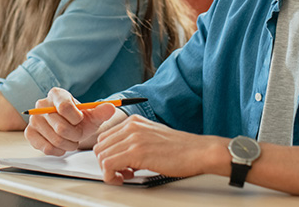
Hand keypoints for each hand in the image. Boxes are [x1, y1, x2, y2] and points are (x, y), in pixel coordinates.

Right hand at [24, 87, 117, 155]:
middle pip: (61, 127)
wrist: (70, 128)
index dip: (77, 118)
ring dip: (68, 144)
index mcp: (56, 94)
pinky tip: (62, 146)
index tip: (80, 120)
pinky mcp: (29, 133)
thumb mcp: (93, 115)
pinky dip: (58, 150)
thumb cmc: (80, 120)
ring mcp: (34, 119)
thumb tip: (111, 107)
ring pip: (55, 139)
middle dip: (75, 135)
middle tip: (78, 134)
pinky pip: (46, 148)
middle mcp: (41, 104)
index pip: (65, 107)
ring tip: (71, 140)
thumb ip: (102, 111)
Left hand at [93, 115, 228, 184]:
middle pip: (100, 146)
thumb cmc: (180, 148)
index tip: (119, 164)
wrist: (198, 152)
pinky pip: (108, 165)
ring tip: (125, 175)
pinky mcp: (136, 152)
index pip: (105, 137)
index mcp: (134, 121)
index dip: (108, 154)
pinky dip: (111, 176)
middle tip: (121, 172)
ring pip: (102, 156)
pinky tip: (124, 178)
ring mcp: (133, 138)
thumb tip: (120, 155)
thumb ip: (134, 141)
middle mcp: (131, 126)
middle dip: (106, 163)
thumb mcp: (152, 137)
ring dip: (109, 171)